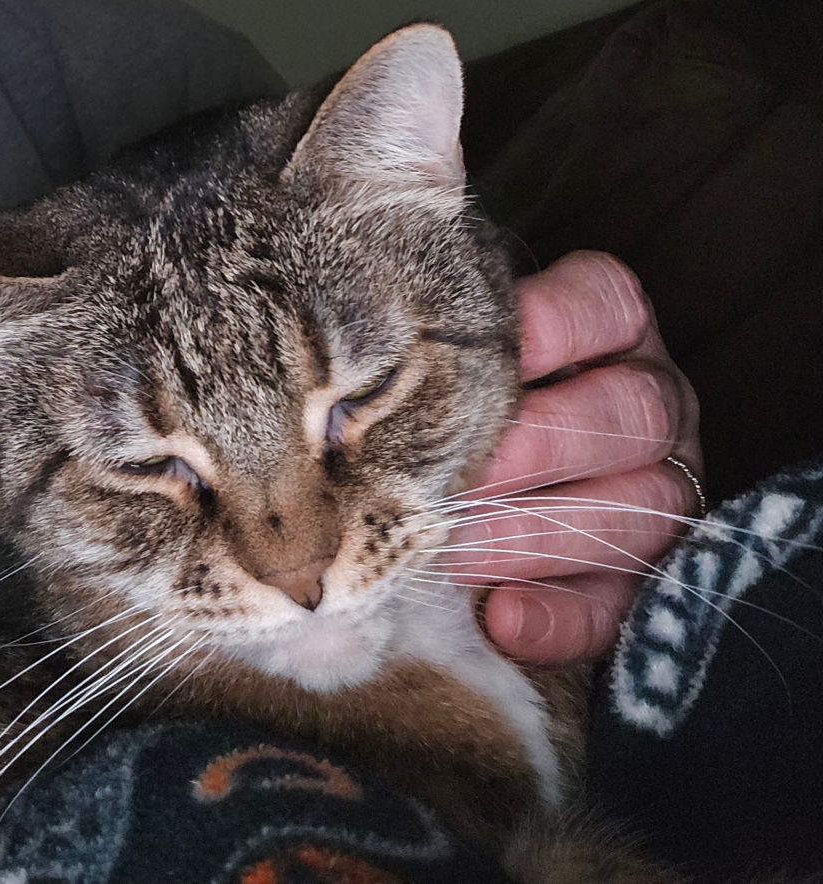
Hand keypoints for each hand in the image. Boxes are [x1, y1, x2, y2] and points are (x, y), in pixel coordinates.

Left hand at [448, 251, 701, 663]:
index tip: (465, 358)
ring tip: (456, 553)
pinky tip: (502, 619)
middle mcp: (651, 405)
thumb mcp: (455, 368)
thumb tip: (348, 392)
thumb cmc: (459, 407)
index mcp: (613, 336)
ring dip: (540, 535)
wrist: (501, 491)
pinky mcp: (646, 575)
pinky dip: (563, 616)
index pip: (604, 306)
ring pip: (640, 509)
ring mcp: (660, 490)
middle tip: (451, 478)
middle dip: (536, 449)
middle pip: (631, 414)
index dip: (547, 326)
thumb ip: (430, 363)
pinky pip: (624, 602)